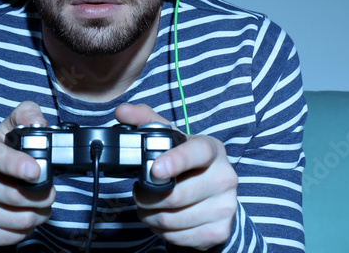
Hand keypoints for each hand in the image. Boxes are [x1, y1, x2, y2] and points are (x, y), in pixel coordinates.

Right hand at [0, 101, 54, 247]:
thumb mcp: (7, 132)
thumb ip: (25, 117)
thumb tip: (39, 121)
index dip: (15, 164)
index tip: (35, 170)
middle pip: (15, 195)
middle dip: (43, 195)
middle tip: (48, 191)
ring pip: (20, 219)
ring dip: (39, 213)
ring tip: (37, 204)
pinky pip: (15, 236)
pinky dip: (28, 229)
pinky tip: (22, 216)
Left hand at [115, 104, 237, 250]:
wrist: (216, 195)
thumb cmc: (189, 165)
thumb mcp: (171, 140)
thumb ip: (145, 121)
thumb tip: (122, 111)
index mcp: (213, 150)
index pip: (197, 153)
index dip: (175, 161)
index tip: (155, 169)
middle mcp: (225, 177)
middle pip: (176, 195)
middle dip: (147, 198)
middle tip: (139, 193)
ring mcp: (226, 206)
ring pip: (172, 220)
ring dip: (150, 216)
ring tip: (150, 207)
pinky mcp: (220, 231)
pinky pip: (178, 237)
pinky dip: (162, 232)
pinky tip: (165, 220)